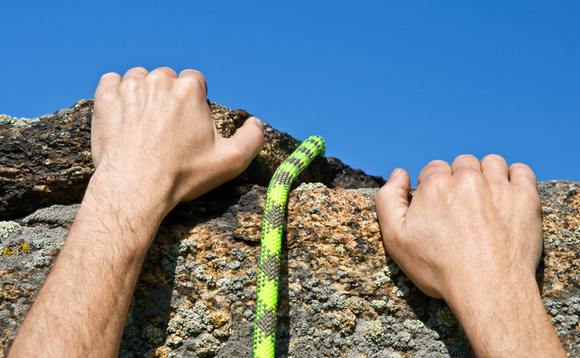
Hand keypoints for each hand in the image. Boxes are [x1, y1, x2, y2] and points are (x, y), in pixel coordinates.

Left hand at [8, 67, 263, 357]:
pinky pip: (112, 83)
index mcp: (189, 88)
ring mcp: (129, 87)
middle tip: (166, 130)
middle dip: (169, 99)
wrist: (135, 189)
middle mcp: (159, 80)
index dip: (194, 104)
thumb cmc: (183, 175)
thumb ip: (252, 139)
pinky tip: (123, 117)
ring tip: (144, 126)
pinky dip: (117, 95)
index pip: (195, 82)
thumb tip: (257, 122)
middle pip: (167, 79)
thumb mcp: (231, 162)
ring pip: (140, 80)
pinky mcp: (105, 98)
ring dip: (143, 95)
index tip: (188, 126)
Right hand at [375, 154, 565, 356]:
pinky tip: (509, 194)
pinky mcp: (525, 197)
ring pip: (491, 163)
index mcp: (435, 184)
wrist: (487, 289)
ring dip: (487, 174)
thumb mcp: (394, 238)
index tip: (440, 206)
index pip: (434, 168)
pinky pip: (521, 172)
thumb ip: (388, 199)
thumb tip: (399, 173)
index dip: (434, 186)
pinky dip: (515, 177)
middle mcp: (467, 178)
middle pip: (462, 163)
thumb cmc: (438, 267)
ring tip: (486, 198)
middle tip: (463, 206)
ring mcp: (499, 186)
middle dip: (460, 178)